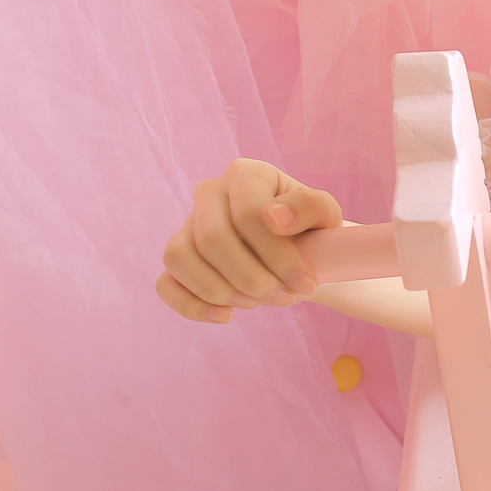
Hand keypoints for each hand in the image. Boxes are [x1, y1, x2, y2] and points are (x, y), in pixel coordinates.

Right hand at [156, 158, 343, 323]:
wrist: (300, 253)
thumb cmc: (311, 229)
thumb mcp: (325, 215)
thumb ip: (309, 207)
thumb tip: (274, 217)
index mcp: (246, 175)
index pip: (248, 213)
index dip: (277, 255)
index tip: (306, 282)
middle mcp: (210, 192)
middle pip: (212, 238)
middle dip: (251, 278)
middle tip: (284, 297)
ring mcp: (187, 225)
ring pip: (180, 257)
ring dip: (220, 290)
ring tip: (256, 302)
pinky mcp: (177, 259)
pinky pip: (165, 283)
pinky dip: (191, 305)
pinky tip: (226, 315)